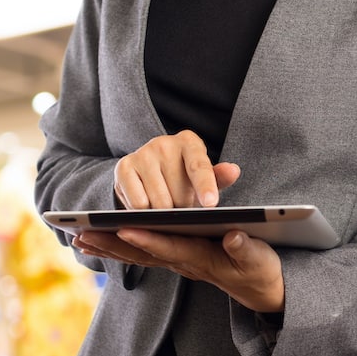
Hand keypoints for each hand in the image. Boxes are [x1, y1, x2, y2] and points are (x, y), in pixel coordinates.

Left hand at [73, 228, 284, 312]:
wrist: (261, 290)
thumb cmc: (262, 271)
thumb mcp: (261, 261)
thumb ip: (247, 249)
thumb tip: (233, 237)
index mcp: (203, 259)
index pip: (171, 248)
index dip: (148, 239)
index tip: (124, 228)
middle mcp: (182, 262)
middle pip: (142, 253)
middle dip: (112, 243)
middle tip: (81, 235)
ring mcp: (176, 262)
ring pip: (136, 254)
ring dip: (107, 246)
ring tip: (78, 237)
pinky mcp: (174, 259)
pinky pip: (140, 254)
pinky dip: (117, 247)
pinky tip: (98, 241)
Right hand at [114, 130, 240, 208]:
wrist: (147, 173)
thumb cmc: (181, 178)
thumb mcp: (202, 179)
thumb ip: (219, 178)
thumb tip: (233, 170)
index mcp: (189, 141)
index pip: (199, 166)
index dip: (206, 186)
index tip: (211, 204)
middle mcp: (163, 143)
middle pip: (178, 192)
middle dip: (182, 208)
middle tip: (181, 207)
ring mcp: (141, 154)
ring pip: (158, 201)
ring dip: (163, 213)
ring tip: (165, 207)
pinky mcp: (123, 167)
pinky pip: (138, 203)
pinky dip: (144, 212)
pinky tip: (147, 206)